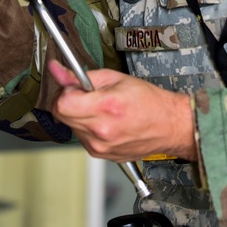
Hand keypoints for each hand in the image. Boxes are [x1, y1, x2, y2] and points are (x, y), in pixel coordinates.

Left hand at [48, 60, 196, 162]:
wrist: (168, 125)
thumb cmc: (148, 101)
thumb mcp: (114, 78)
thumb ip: (81, 76)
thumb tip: (58, 71)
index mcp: (106, 108)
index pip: (62, 104)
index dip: (65, 92)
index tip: (74, 88)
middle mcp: (101, 131)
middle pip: (63, 115)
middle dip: (71, 102)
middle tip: (88, 95)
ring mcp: (100, 146)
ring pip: (71, 126)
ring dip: (79, 116)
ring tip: (101, 109)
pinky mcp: (100, 155)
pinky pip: (82, 137)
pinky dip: (88, 128)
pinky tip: (105, 121)